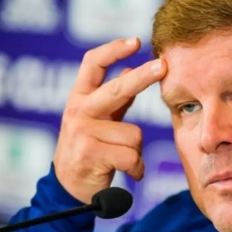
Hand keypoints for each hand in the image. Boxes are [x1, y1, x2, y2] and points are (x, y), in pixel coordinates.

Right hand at [53, 37, 166, 203]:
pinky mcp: (89, 154)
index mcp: (80, 98)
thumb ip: (114, 98)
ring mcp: (82, 132)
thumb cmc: (89, 151)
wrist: (69, 190)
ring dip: (136, 151)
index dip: (113, 49)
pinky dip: (137, 168)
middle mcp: (78, 110)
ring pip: (134, 134)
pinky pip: (131, 156)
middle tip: (163, 66)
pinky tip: (129, 173)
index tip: (136, 40)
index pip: (92, 63)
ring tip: (123, 160)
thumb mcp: (98, 121)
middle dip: (143, 77)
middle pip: (117, 88)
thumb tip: (129, 69)